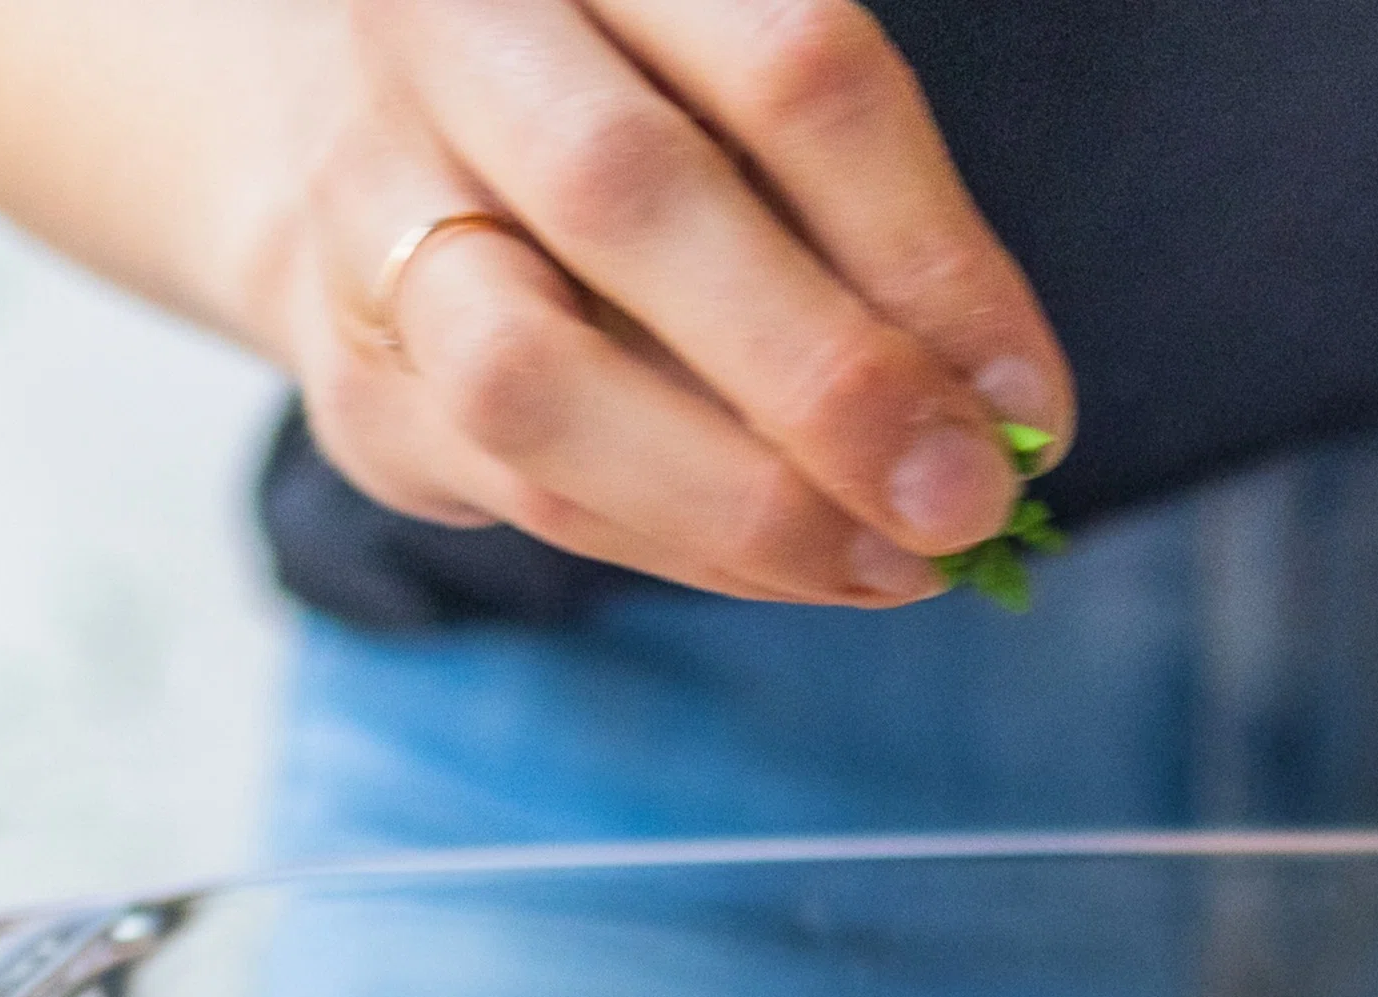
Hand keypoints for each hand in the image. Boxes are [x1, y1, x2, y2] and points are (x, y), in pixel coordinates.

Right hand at [255, 0, 1072, 605]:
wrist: (359, 138)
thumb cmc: (632, 116)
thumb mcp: (753, 109)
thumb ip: (871, 225)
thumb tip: (1012, 413)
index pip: (788, 65)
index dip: (926, 249)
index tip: (1030, 399)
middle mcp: (450, 36)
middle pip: (628, 194)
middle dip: (826, 378)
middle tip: (966, 500)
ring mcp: (365, 204)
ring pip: (527, 374)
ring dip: (739, 499)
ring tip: (888, 563)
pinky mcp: (347, 375)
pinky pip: (515, 488)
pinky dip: (684, 545)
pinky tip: (799, 564)